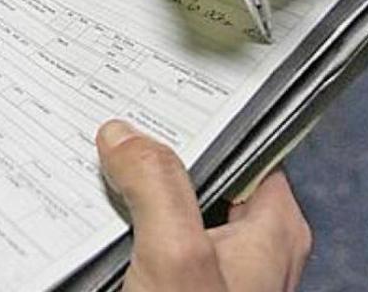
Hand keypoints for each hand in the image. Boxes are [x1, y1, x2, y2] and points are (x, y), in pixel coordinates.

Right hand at [96, 120, 311, 291]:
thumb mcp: (176, 256)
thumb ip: (156, 187)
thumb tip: (125, 137)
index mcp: (272, 230)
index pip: (245, 146)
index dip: (203, 119)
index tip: (161, 95)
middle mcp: (250, 248)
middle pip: (201, 174)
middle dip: (155, 155)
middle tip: (114, 134)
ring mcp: (213, 269)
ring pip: (169, 208)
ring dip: (132, 194)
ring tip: (96, 168)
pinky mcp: (179, 285)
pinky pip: (149, 242)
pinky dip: (123, 229)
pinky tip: (94, 220)